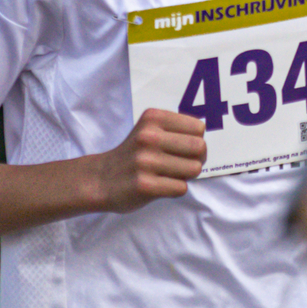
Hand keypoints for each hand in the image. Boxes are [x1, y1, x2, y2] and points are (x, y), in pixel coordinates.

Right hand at [92, 105, 207, 211]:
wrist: (101, 179)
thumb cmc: (133, 155)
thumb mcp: (148, 130)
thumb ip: (175, 130)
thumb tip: (205, 141)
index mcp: (152, 118)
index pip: (199, 127)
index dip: (196, 140)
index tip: (183, 148)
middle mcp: (149, 137)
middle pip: (200, 147)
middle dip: (197, 158)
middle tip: (182, 164)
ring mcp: (146, 161)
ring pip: (194, 169)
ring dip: (186, 175)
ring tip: (169, 174)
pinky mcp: (145, 185)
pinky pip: (182, 188)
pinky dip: (175, 189)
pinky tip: (160, 186)